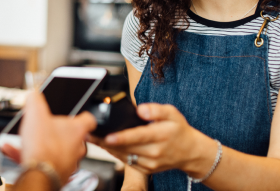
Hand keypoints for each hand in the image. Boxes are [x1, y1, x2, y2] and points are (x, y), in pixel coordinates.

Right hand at [11, 91, 97, 183]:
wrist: (38, 175)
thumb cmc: (43, 147)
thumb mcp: (35, 114)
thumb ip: (35, 100)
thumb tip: (33, 94)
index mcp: (77, 130)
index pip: (89, 119)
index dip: (81, 115)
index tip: (76, 114)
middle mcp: (77, 148)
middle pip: (70, 135)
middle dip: (55, 131)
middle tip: (42, 127)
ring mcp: (68, 162)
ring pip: (54, 150)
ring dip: (39, 144)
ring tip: (23, 139)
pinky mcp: (57, 174)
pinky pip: (43, 161)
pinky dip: (30, 155)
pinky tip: (13, 150)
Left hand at [88, 103, 215, 176]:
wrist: (190, 152)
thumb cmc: (179, 130)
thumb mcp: (172, 113)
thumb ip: (156, 109)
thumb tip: (141, 110)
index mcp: (160, 136)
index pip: (138, 137)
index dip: (122, 137)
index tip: (108, 136)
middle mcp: (155, 152)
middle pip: (126, 148)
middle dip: (105, 142)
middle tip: (89, 133)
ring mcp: (150, 163)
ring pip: (124, 156)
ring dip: (107, 148)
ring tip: (92, 138)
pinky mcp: (147, 170)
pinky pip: (128, 162)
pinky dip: (116, 154)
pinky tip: (106, 146)